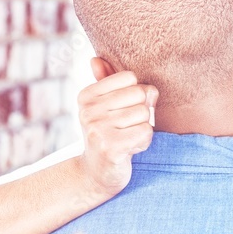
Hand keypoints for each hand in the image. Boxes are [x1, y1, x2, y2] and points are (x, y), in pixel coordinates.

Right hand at [76, 63, 157, 197]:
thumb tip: (96, 59)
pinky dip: (144, 142)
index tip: (121, 112)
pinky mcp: (110, 147)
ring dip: (142, 129)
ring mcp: (97, 128)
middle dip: (141, 113)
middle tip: (126, 129)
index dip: (135, 95)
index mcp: (87, 95)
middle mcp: (88, 110)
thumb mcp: (103, 108)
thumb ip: (106, 82)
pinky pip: (146, 132)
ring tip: (126, 139)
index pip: (130, 78)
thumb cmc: (106, 135)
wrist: (96, 174)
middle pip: (140, 94)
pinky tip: (129, 150)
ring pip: (145, 114)